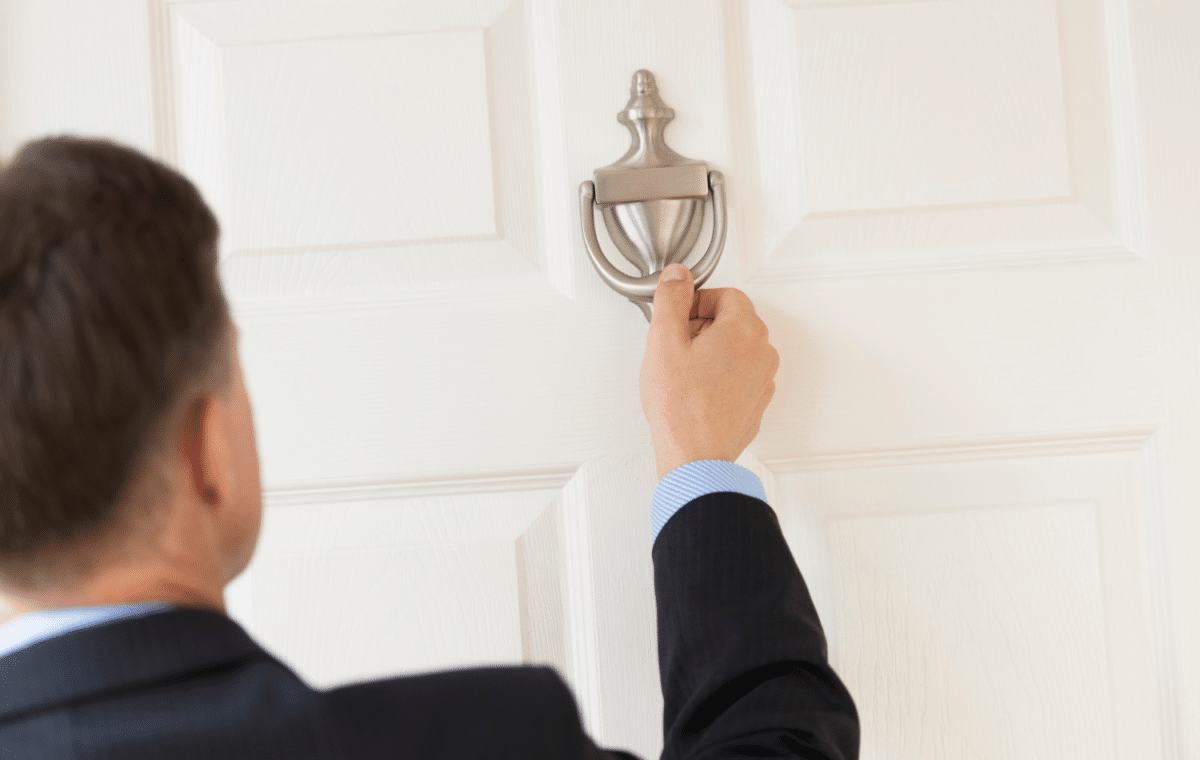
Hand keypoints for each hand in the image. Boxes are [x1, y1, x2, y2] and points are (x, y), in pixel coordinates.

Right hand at [639, 263, 779, 480]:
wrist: (695, 457)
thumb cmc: (681, 407)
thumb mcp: (663, 341)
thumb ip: (671, 298)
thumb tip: (678, 276)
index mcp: (744, 329)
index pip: (725, 294)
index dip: (695, 302)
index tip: (677, 318)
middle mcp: (762, 352)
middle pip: (733, 320)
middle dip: (702, 326)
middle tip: (675, 347)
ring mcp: (763, 380)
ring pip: (736, 349)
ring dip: (710, 352)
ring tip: (683, 373)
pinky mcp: (756, 403)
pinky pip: (739, 376)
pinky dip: (719, 376)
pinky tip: (695, 392)